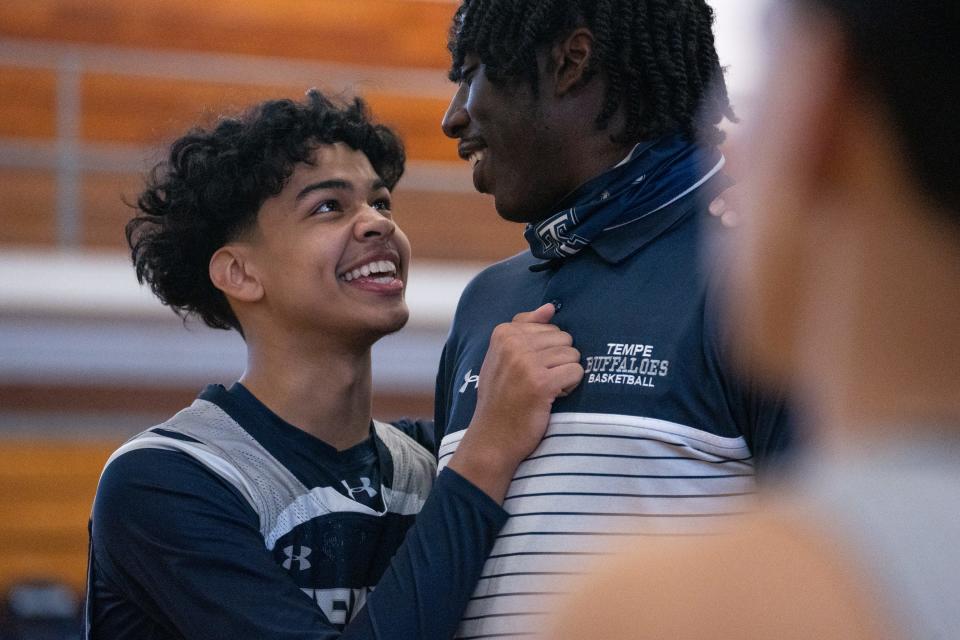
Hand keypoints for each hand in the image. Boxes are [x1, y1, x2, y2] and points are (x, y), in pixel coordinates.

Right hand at [448, 303, 583, 501]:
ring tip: (544, 391)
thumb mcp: (504, 357)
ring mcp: (526, 363)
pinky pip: (576, 372)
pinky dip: (570, 387)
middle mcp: (513, 343)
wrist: (492, 437)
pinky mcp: (541, 383)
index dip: (547, 352)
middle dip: (559, 363)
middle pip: (565, 339)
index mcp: (503, 333)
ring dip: (565, 376)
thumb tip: (550, 307)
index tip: (528, 371)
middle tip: (537, 382)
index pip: (550, 328)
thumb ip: (526, 327)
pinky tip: (552, 398)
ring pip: (573, 356)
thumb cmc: (501, 398)